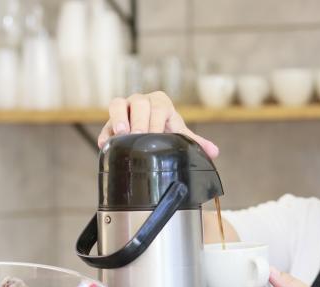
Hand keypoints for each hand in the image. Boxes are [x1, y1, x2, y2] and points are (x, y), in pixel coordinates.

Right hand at [96, 91, 218, 157]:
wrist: (152, 129)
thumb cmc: (167, 130)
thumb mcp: (180, 134)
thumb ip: (195, 142)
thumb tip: (214, 152)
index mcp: (160, 103)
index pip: (158, 108)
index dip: (155, 121)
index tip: (154, 135)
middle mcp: (141, 101)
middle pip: (138, 104)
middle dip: (138, 120)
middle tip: (137, 136)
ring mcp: (125, 108)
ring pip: (118, 104)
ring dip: (118, 118)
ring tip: (121, 134)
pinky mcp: (112, 119)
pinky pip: (105, 122)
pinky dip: (105, 132)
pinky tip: (105, 144)